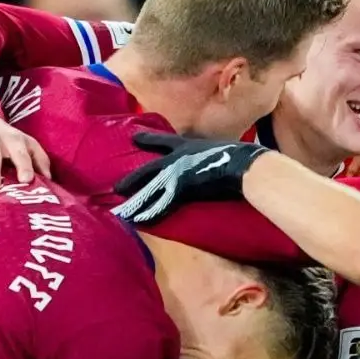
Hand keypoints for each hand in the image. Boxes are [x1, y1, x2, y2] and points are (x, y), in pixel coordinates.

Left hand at [113, 132, 270, 224]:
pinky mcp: (182, 189)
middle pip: (149, 169)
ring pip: (150, 187)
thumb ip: (211, 152)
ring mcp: (178, 173)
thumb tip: (218, 155)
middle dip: (133, 178)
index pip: (162, 141)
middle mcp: (177, 158)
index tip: (134, 138)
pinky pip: (162, 204)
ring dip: (136, 199)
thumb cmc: (237, 156)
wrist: (242, 164)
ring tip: (122, 207)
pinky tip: (140, 220)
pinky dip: (151, 213)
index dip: (148, 140)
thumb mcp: (219, 148)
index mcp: (187, 145)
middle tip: (117, 187)